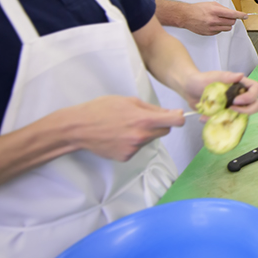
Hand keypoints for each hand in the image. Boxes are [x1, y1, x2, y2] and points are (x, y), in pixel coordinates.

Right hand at [64, 95, 183, 161]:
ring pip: (150, 140)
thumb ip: (152, 108)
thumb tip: (172, 112)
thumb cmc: (101, 110)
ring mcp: (133, 148)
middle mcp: (141, 136)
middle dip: (159, 125)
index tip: (177, 116)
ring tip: (125, 126)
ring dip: (144, 133)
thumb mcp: (128, 101)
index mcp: (143, 120)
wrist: (79, 127)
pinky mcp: (126, 157)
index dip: (179, 118)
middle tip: (143, 118)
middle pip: (164, 132)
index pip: (175, 122)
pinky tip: (120, 136)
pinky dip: (133, 142)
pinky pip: (138, 148)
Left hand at [180, 72, 257, 116]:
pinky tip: (205, 118)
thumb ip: (227, 76)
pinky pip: (229, 122)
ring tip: (215, 115)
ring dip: (232, 118)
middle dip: (247, 110)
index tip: (236, 100)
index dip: (250, 97)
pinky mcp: (226, 115)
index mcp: (240, 85)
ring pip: (244, 116)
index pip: (256, 89)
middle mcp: (240, 96)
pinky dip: (219, 123)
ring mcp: (234, 107)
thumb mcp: (213, 77)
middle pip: (255, 105)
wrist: (188, 89)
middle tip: (231, 109)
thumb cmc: (201, 80)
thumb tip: (241, 75)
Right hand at [183, 2, 247, 35]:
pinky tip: (213, 24)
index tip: (245, 16)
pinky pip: (220, 32)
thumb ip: (222, 8)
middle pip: (232, 22)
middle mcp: (213, 20)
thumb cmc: (197, 9)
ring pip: (227, 28)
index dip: (241, 15)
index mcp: (215, 11)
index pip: (232, 14)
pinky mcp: (209, 33)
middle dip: (232, 19)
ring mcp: (211, 28)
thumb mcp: (211, 4)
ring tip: (219, 20)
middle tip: (228, 17)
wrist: (186, 16)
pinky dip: (220, 28)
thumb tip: (232, 13)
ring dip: (226, 24)